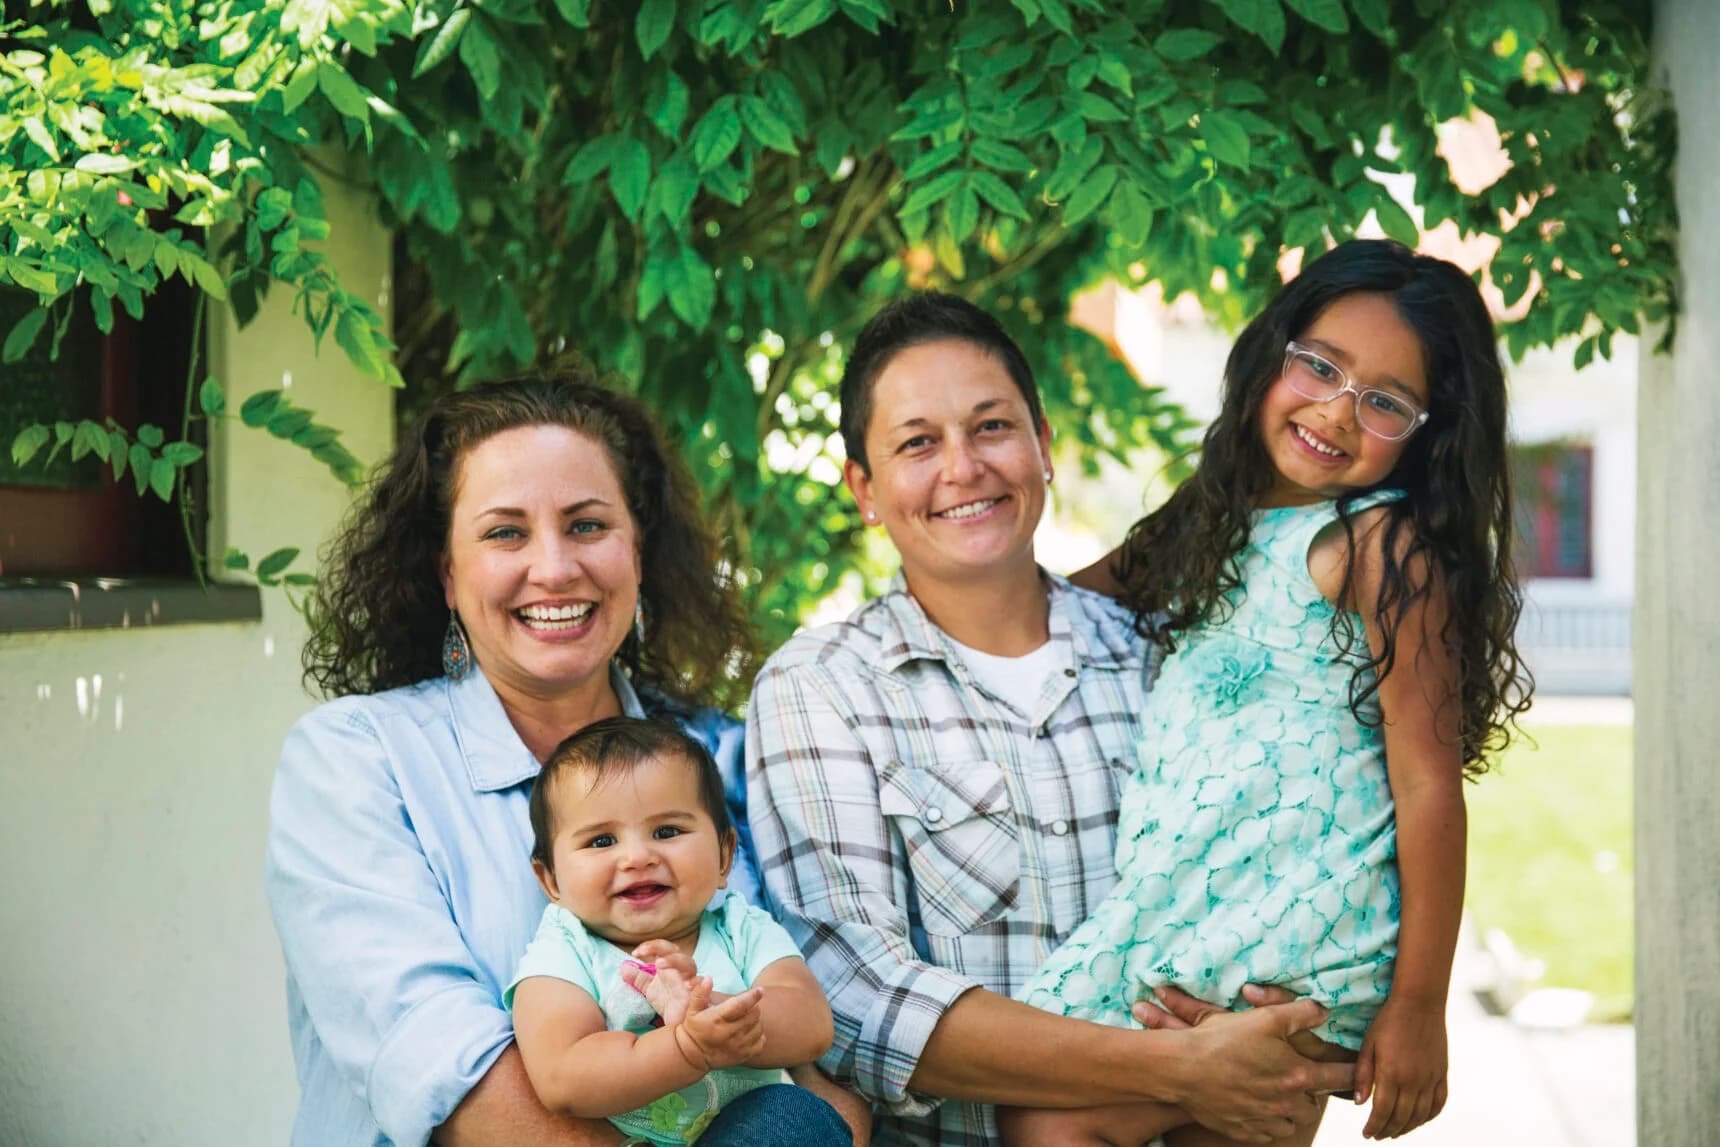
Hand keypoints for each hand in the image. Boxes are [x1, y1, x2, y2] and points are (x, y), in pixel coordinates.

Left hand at [622, 941, 700, 1025]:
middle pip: (678, 953)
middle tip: (651, 959)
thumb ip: (639, 978)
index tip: (635, 953)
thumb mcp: (651, 990)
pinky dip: (701, 985)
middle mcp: (682, 971)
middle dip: (664, 952)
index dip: (650, 946)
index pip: (663, 948)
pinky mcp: (699, 998)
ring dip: (675, 962)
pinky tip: (689, 986)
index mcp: (670, 966)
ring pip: (690, 965)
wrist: (684, 1023)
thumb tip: (623, 967)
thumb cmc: (670, 1002)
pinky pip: (704, 988)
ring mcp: (691, 983)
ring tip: (660, 965)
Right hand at [673, 976, 765, 1071]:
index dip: (752, 996)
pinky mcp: (743, 1055)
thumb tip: (708, 978)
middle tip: (746, 1007)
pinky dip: (759, 1035)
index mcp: (717, 1020)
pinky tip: (749, 1032)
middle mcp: (729, 1034)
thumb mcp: (693, 1010)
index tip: (760, 990)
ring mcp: (738, 1046)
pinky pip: (761, 1042)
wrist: (693, 1055)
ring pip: (759, 1027)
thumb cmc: (694, 1028)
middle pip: (753, 1015)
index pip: (740, 1005)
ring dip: (756, 1020)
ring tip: (746, 1019)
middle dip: (753, 1007)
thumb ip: (700, 993)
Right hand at [1138, 989, 1355, 1142]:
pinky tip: (1256, 1106)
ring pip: (1292, 1122)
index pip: (1340, 1078)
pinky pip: (1267, 1133)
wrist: (1182, 1068)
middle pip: (1314, 1104)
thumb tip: (1325, 1011)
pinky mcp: (1244, 1130)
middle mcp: (1287, 1103)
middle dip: (1311, 1092)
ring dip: (1290, 1110)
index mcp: (1298, 1075)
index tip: (1358, 1072)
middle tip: (1299, 1076)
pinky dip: (1267, 1122)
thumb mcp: (1265, 1016)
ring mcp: (1265, 1120)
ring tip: (1277, 1093)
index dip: (1352, 1073)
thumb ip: (1301, 1013)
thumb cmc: (1223, 1039)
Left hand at [1355, 995, 1447, 1138]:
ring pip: (1421, 1116)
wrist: (1419, 1002)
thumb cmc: (1388, 1020)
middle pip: (1401, 1118)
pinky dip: (1428, 1117)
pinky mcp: (1442, 1074)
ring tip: (1395, 1132)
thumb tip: (1360, 1104)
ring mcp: (1431, 1079)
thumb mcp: (1368, 1045)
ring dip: (1407, 1128)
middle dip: (1388, 1131)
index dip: (1374, 1127)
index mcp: (1391, 1074)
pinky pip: (1439, 1104)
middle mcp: (1413, 1081)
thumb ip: (1364, 1075)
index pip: (1382, 1112)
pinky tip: (1418, 1119)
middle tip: (1378, 1135)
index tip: (1367, 1134)